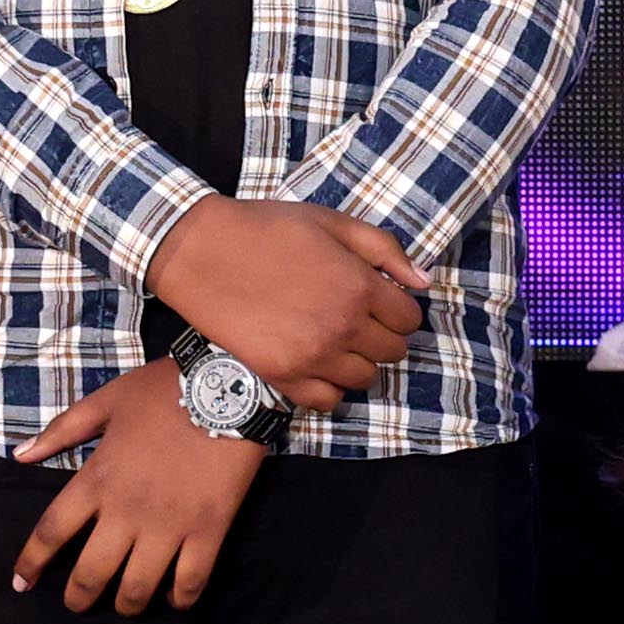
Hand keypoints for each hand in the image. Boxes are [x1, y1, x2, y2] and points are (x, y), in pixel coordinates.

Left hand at [10, 365, 258, 610]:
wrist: (227, 385)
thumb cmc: (162, 391)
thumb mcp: (105, 402)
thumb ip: (61, 431)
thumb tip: (20, 454)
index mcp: (97, 480)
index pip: (52, 532)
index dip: (31, 563)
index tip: (21, 583)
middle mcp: (127, 511)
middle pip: (91, 573)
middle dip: (78, 599)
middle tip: (78, 604)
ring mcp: (169, 526)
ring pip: (138, 589)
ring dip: (125, 606)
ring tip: (124, 606)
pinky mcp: (208, 531)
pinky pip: (190, 583)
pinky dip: (178, 600)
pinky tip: (172, 600)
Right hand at [144, 195, 426, 410]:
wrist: (202, 251)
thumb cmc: (267, 229)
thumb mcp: (332, 223)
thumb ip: (384, 250)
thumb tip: (422, 282)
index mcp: (359, 287)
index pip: (409, 319)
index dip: (398, 310)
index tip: (380, 303)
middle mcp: (343, 327)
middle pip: (392, 352)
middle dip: (382, 335)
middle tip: (358, 320)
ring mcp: (313, 356)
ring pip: (365, 379)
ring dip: (358, 361)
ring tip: (337, 341)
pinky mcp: (282, 375)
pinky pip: (327, 400)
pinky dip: (330, 387)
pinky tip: (318, 365)